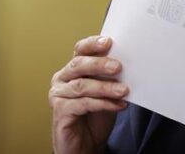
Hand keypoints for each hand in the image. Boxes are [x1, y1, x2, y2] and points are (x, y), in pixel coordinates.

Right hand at [49, 36, 128, 153]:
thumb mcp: (105, 92)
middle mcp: (62, 79)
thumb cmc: (94, 116)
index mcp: (72, 69)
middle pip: (79, 65)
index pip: (80, 50)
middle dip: (100, 64)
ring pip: (82, 86)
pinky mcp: (60, 111)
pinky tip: (118, 105)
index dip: (93, 44)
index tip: (108, 42)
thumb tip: (126, 62)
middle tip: (118, 67)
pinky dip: (103, 103)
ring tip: (123, 90)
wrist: (86, 144)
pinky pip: (83, 104)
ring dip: (105, 87)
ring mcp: (58, 95)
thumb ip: (109, 76)